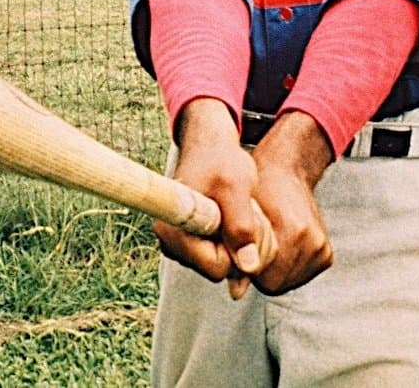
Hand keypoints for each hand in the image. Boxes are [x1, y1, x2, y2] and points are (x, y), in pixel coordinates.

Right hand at [152, 98, 267, 296]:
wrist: (210, 147)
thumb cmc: (221, 161)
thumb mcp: (237, 187)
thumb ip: (242, 226)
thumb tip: (249, 266)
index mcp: (174, 231)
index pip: (217, 268)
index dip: (237, 248)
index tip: (244, 218)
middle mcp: (170, 243)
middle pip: (221, 271)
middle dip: (240, 246)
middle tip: (244, 211)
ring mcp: (178, 246)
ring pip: (223, 266)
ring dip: (238, 242)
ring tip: (237, 210)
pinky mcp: (189, 245)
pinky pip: (220, 258)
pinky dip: (232, 241)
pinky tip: (230, 217)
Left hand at [245, 111, 334, 295]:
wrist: (287, 171)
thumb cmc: (257, 191)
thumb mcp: (240, 215)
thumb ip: (237, 253)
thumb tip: (236, 294)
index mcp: (291, 230)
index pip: (265, 279)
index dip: (248, 268)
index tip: (242, 250)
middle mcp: (311, 241)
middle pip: (277, 284)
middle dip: (261, 271)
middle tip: (253, 247)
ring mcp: (321, 248)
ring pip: (288, 282)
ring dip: (275, 270)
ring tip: (269, 244)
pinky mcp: (327, 254)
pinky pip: (301, 275)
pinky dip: (289, 267)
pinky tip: (282, 246)